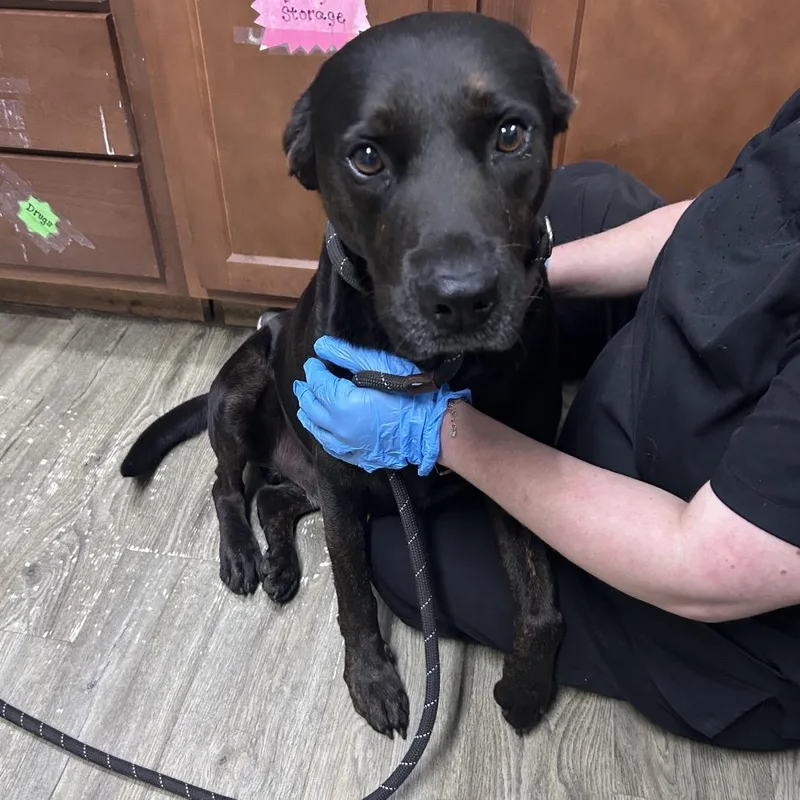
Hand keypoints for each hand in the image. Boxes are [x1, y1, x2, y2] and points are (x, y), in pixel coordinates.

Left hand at [293, 336, 470, 474]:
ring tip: (303, 405)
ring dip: (307, 414)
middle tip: (301, 382)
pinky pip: (331, 447)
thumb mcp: (379, 365)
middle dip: (305, 391)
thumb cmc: (409, 394)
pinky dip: (321, 435)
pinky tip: (321, 431)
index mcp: (342, 404)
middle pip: (312, 407)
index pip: (318, 383)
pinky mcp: (358, 456)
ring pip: (317, 429)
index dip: (313, 370)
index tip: (313, 362)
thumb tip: (320, 346)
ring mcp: (347, 445)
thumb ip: (346, 355)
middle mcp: (338, 427)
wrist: (431, 430)